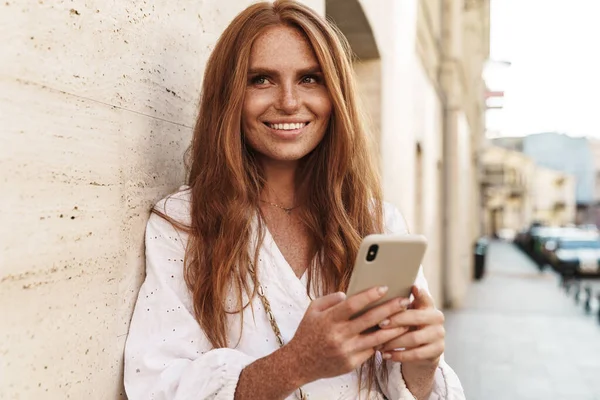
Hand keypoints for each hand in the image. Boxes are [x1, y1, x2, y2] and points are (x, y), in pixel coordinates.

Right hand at [287, 286, 409, 384]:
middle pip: (369, 320)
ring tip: (407, 319)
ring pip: (376, 338)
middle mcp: (338, 335)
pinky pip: (371, 351)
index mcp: (329, 320)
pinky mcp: (351, 364)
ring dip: (394, 328)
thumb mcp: (312, 310)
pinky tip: (393, 335)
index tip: (384, 287)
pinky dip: (383, 342)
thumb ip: (329, 299)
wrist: (299, 363)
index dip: (369, 295)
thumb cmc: (307, 332)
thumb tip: (347, 294)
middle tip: (405, 300)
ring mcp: (346, 351)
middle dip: (390, 308)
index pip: (353, 305)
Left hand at [378, 286, 444, 366]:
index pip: (425, 297)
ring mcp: (439, 335)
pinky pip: (415, 354)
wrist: (422, 352)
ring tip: (379, 344)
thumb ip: (399, 305)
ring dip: (393, 342)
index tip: (413, 287)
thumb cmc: (408, 327)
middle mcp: (437, 318)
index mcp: (428, 305)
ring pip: (413, 338)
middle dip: (395, 321)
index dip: (420, 293)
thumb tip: (379, 292)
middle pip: (414, 317)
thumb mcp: (406, 315)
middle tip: (379, 324)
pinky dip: (399, 355)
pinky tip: (386, 355)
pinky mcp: (437, 351)